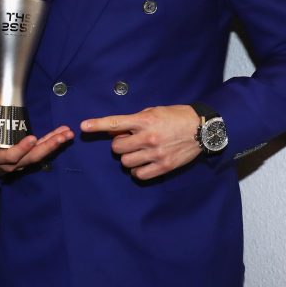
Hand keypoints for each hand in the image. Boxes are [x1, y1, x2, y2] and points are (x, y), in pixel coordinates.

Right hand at [0, 121, 73, 175]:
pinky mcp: (25, 159)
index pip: (9, 156)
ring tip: (67, 134)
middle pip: (31, 158)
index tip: (32, 137)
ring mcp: (19, 163)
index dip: (21, 149)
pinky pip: (40, 153)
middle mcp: (9, 164)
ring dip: (54, 144)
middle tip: (62, 135)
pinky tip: (62, 135)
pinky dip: (52, 144)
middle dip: (48, 146)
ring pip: (39, 156)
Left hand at [81, 105, 201, 179]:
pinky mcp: (164, 166)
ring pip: (126, 162)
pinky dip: (137, 170)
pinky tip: (143, 163)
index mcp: (145, 120)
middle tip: (129, 141)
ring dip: (128, 157)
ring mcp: (156, 153)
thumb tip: (115, 131)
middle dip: (119, 145)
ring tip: (138, 151)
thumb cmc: (175, 117)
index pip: (116, 123)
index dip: (97, 125)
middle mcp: (148, 137)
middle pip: (117, 148)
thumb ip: (133, 121)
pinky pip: (139, 174)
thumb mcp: (153, 111)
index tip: (83, 127)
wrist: (202, 129)